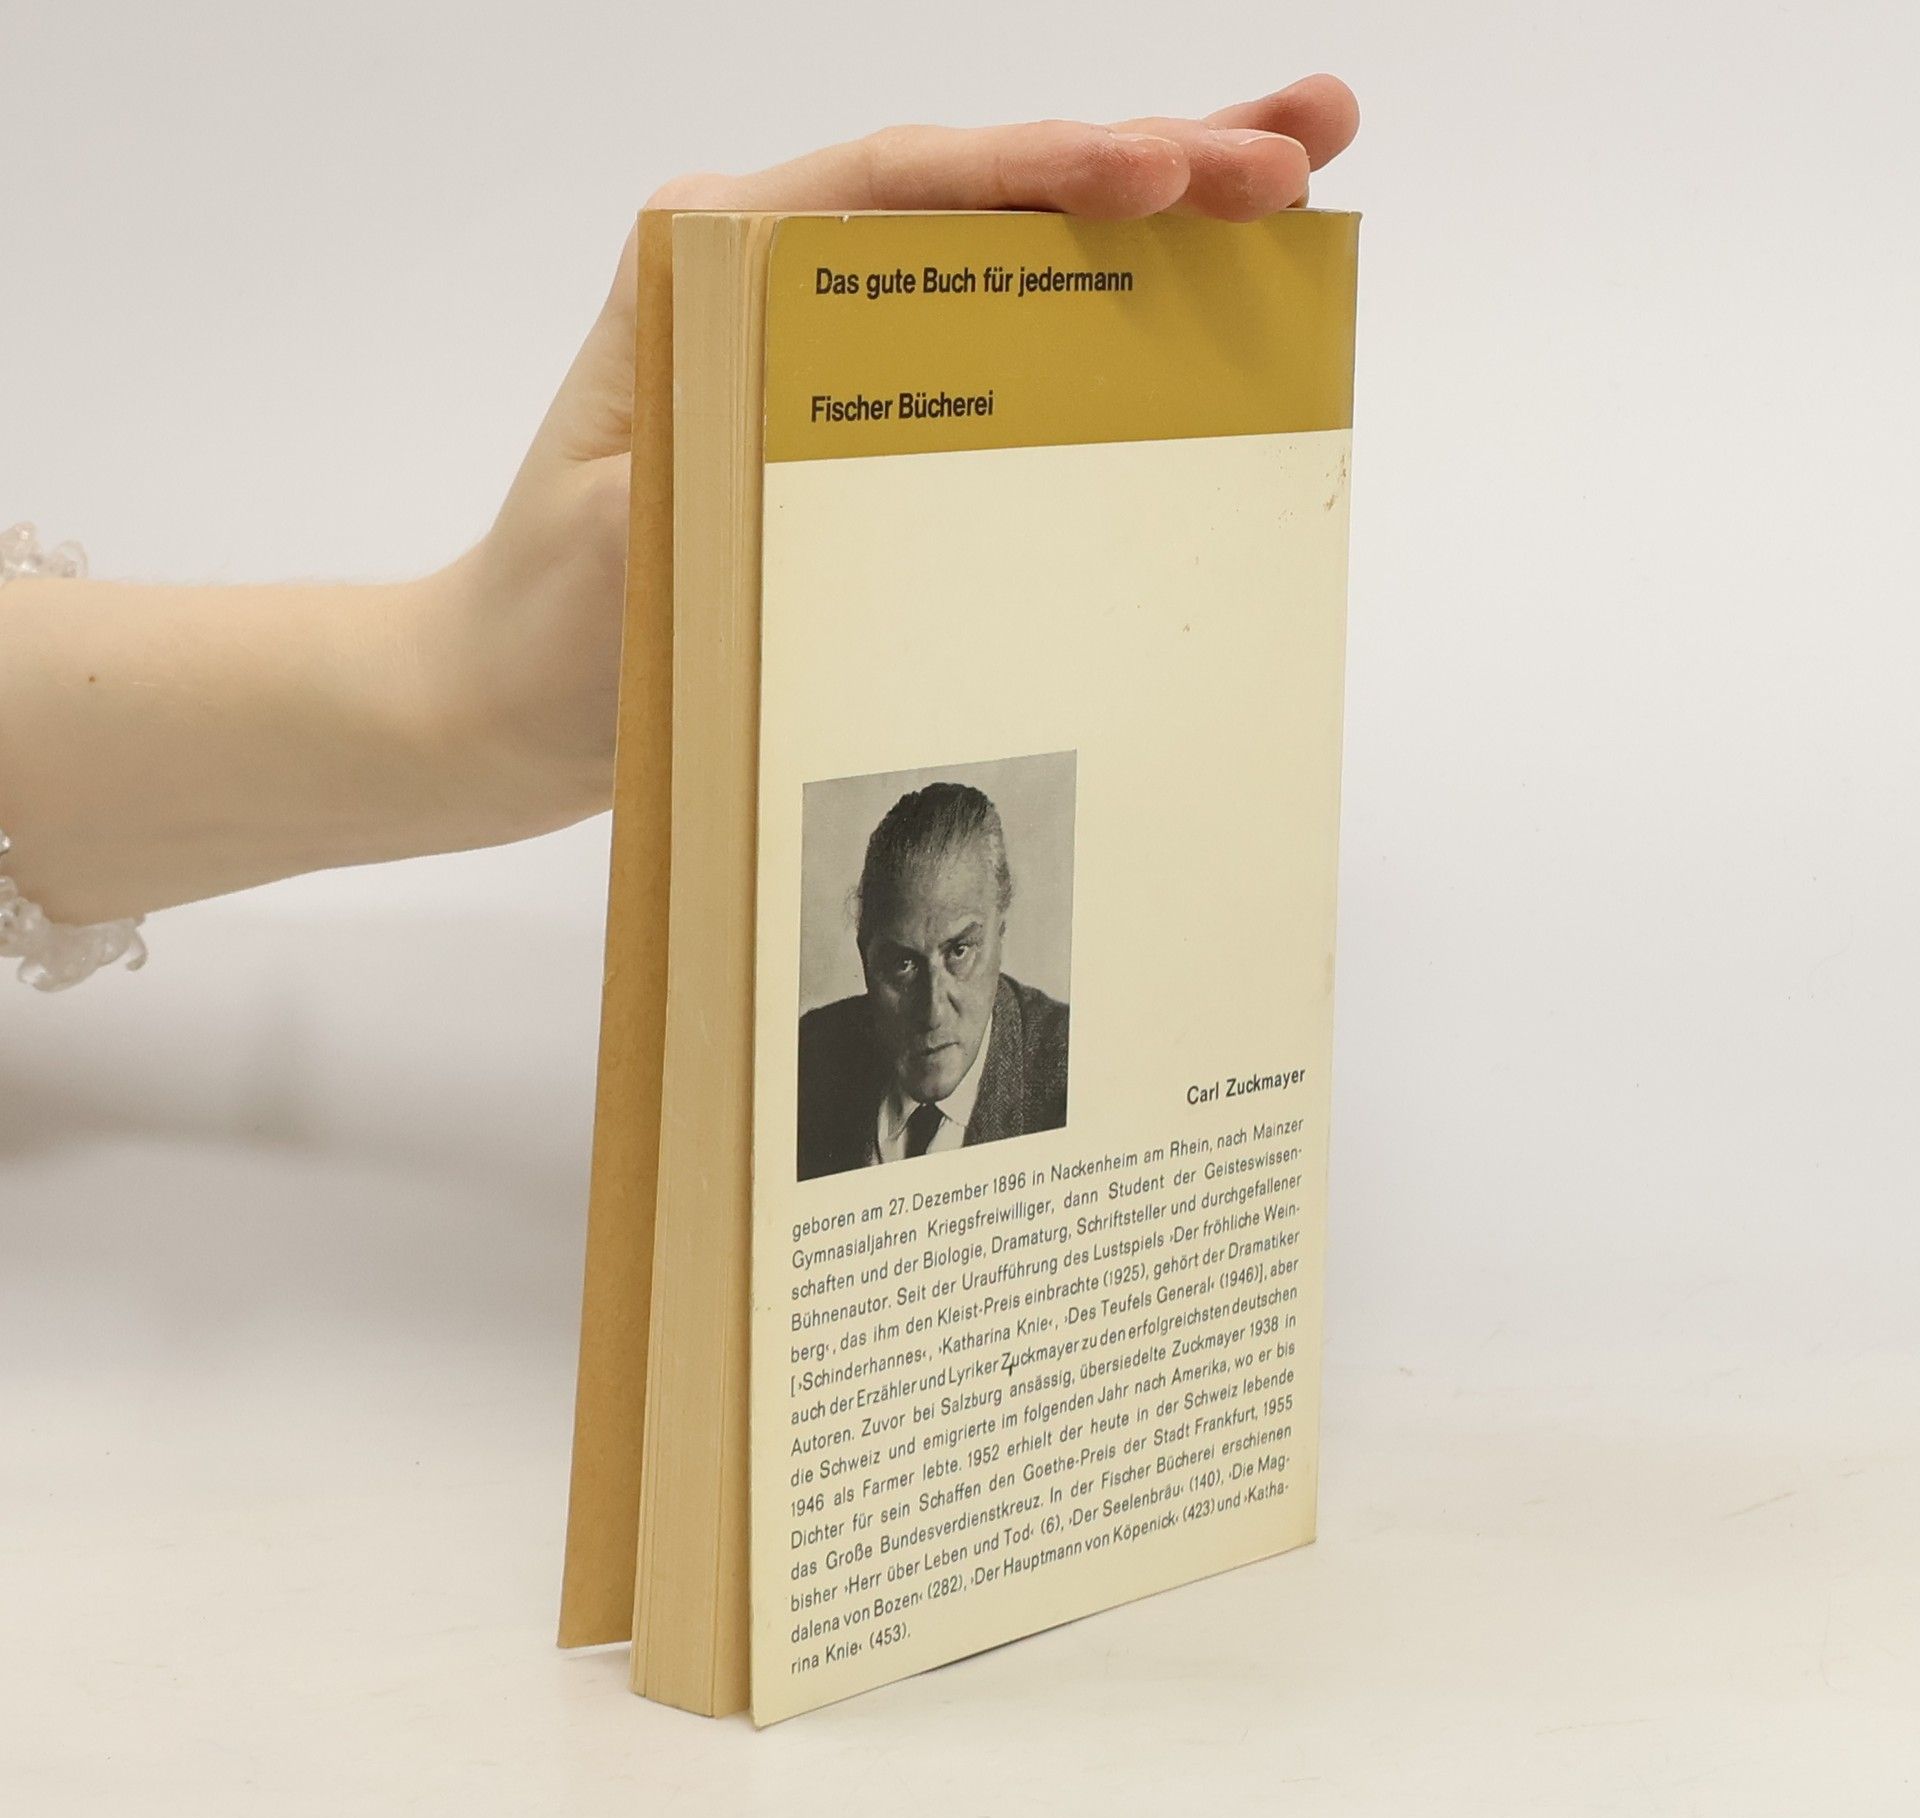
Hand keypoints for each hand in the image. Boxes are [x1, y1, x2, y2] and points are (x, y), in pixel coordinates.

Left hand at [438, 77, 1360, 830]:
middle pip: (987, 191)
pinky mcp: (859, 409)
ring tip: (1295, 180)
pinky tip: (1196, 300)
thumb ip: (708, 465)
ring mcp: (827, 337)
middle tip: (1306, 143)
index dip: (1048, 168)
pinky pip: (999, 342)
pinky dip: (1103, 315)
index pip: (904, 182)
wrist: (507, 701)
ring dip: (1156, 219)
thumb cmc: (549, 627)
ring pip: (1012, 251)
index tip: (1168, 172)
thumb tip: (830, 418)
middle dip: (1154, 161)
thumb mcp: (621, 544)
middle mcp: (776, 272)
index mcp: (712, 261)